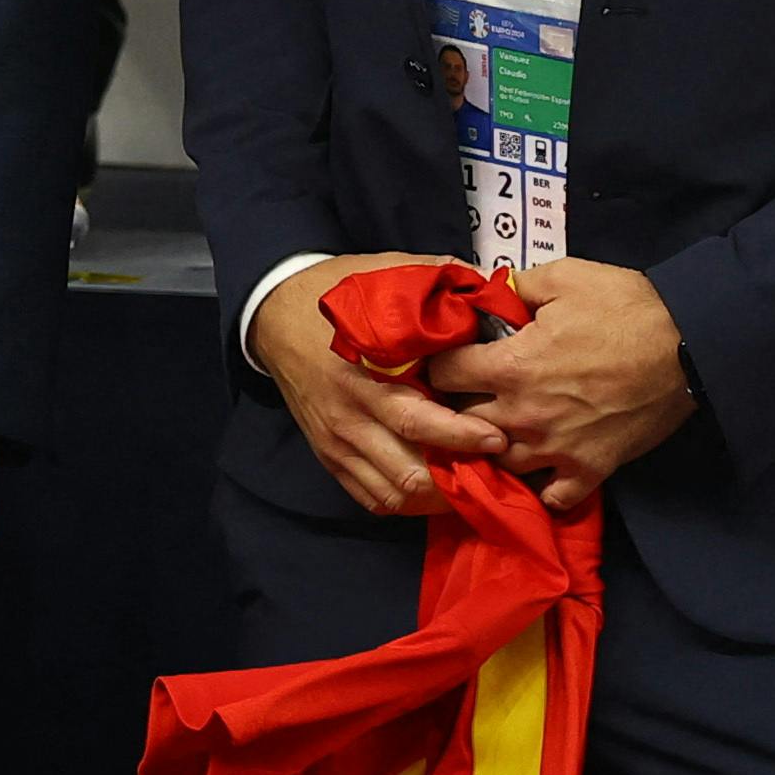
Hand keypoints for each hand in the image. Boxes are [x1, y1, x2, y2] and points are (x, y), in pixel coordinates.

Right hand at [251, 251, 512, 514]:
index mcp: (363, 374)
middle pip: (409, 472)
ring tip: (471, 482)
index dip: (460, 436)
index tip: (499, 438)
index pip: (416, 421)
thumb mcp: (385, 272)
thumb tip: (493, 286)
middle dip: (458, 479)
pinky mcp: (329, 455)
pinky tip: (433, 488)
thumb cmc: (337, 294)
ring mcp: (336, 441)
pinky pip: (372, 498)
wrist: (274, 313)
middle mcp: (348, 416)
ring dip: (436, 497)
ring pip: (394, 495)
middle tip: (496, 469)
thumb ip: (438, 278)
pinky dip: (407, 502)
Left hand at [424, 257, 694, 512]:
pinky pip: (553, 496)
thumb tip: (488, 291)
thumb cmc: (625, 307)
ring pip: (500, 463)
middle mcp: (523, 415)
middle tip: (468, 394)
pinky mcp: (591, 470)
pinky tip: (542, 468)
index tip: (447, 357)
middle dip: (458, 407)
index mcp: (509, 366)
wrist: (690, 346)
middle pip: (462, 423)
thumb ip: (515, 287)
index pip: (443, 373)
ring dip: (493, 448)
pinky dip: (543, 487)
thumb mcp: (563, 278)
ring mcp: (556, 449)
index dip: (439, 362)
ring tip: (499, 431)